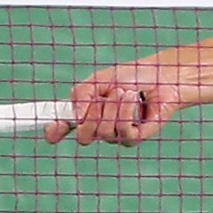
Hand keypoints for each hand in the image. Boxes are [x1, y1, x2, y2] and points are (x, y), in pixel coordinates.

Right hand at [45, 59, 189, 145]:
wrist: (161, 76)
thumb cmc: (132, 76)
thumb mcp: (99, 79)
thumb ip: (81, 95)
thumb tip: (76, 118)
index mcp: (87, 111)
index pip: (66, 126)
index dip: (56, 131)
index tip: (51, 132)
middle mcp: (100, 126)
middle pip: (83, 136)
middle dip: (91, 116)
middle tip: (102, 99)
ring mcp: (117, 134)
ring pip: (104, 133)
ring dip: (113, 108)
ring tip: (124, 93)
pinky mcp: (136, 137)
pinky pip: (123, 133)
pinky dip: (126, 112)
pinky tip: (133, 100)